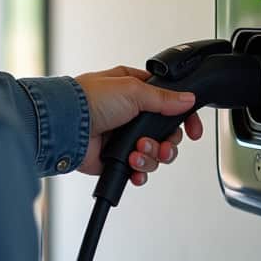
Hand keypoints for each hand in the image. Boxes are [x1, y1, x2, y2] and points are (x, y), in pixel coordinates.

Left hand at [74, 66, 205, 185]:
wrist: (66, 126)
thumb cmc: (89, 99)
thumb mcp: (133, 89)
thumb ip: (164, 97)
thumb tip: (187, 100)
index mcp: (136, 92)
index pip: (170, 105)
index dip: (185, 118)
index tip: (194, 129)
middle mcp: (131, 114)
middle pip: (166, 134)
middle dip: (167, 143)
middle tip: (162, 145)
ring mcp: (124, 137)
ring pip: (155, 153)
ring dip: (151, 157)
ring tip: (137, 152)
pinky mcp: (116, 158)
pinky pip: (139, 170)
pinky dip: (139, 171)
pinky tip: (133, 166)